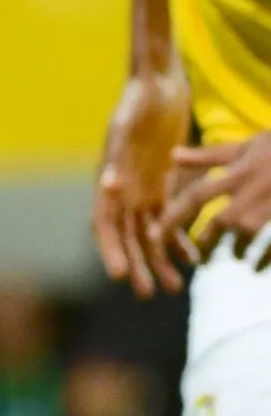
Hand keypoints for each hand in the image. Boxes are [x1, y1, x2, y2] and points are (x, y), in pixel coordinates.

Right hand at [93, 70, 192, 294]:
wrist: (158, 85)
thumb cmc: (141, 100)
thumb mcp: (128, 121)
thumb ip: (119, 149)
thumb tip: (108, 184)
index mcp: (108, 176)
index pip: (104, 221)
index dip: (109, 249)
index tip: (117, 274)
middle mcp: (120, 188)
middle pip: (125, 234)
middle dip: (135, 264)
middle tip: (145, 293)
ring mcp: (140, 188)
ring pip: (146, 233)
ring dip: (158, 259)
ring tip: (175, 287)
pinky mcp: (159, 184)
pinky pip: (167, 219)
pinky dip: (179, 239)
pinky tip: (193, 259)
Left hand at [166, 134, 270, 266]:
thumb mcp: (245, 147)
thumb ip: (209, 156)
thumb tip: (172, 155)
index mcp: (237, 172)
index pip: (197, 196)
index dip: (174, 217)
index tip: (155, 236)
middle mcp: (251, 189)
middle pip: (221, 220)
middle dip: (207, 241)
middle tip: (199, 259)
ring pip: (247, 233)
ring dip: (237, 250)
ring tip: (235, 258)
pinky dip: (263, 259)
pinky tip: (257, 267)